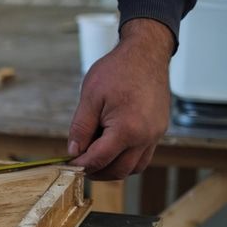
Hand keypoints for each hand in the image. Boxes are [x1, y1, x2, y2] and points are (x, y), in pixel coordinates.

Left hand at [68, 18, 173, 179]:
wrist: (146, 53)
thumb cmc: (117, 71)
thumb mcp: (89, 97)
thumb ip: (80, 128)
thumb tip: (74, 152)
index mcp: (126, 129)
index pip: (99, 160)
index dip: (81, 166)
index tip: (68, 165)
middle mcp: (145, 136)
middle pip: (119, 171)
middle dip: (96, 172)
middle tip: (78, 165)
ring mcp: (156, 134)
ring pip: (134, 167)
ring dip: (113, 169)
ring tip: (93, 157)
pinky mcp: (159, 130)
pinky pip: (143, 155)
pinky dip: (126, 158)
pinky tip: (110, 148)